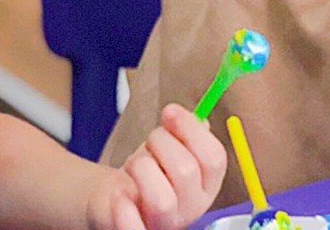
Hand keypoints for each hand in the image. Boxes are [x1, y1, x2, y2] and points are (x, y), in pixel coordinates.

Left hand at [87, 107, 227, 229]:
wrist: (115, 199)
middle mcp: (192, 209)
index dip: (192, 129)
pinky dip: (124, 209)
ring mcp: (166, 225)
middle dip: (160, 143)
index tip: (170, 111)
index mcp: (206, 185)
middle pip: (186, 171)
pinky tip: (120, 195)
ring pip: (162, 200)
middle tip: (149, 143)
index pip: (214, 159)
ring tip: (135, 168)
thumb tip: (198, 120)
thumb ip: (186, 132)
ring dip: (142, 169)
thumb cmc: (147, 171)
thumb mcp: (169, 147)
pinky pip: (134, 229)